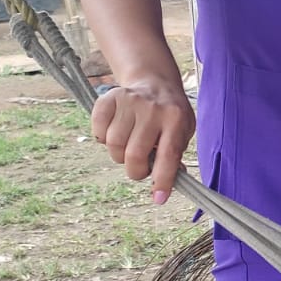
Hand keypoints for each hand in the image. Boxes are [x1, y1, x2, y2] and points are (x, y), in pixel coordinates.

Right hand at [91, 76, 194, 202]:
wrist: (155, 82)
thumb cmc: (170, 115)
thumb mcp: (183, 132)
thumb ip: (175, 157)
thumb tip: (164, 187)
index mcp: (176, 119)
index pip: (168, 156)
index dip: (162, 181)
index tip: (158, 199)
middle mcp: (153, 109)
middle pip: (134, 155)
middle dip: (136, 171)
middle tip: (140, 168)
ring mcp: (129, 102)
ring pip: (114, 146)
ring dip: (119, 155)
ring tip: (129, 146)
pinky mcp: (108, 98)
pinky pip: (98, 131)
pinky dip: (103, 139)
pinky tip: (115, 132)